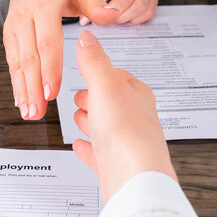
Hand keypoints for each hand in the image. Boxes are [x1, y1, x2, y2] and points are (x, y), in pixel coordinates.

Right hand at [5, 0, 118, 120]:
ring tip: (30, 113)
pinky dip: (16, 84)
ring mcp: (14, 29)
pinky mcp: (9, 37)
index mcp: (44, 5)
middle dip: (33, 87)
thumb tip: (112, 15)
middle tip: (38, 111)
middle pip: (29, 58)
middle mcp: (25, 18)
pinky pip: (12, 63)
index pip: (47, 41)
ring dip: (22, 90)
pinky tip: (22, 102)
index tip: (52, 91)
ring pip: (17, 64)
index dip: (49, 67)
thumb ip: (96, 4)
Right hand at [71, 29, 175, 200]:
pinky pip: (99, 154)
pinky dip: (89, 148)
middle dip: (95, 98)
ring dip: (91, 121)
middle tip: (81, 95)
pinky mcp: (115, 165)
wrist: (135, 178)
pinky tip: (80, 146)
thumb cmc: (126, 132)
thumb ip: (94, 61)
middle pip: (112, 103)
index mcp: (137, 95)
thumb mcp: (105, 85)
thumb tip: (88, 38)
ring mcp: (125, 143)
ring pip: (106, 128)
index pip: (120, 77)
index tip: (90, 68)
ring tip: (79, 118)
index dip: (103, 73)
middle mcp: (135, 118)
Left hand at [93, 0, 166, 24]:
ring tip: (116, 20)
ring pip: (137, 7)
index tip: (92, 15)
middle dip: (112, 14)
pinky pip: (146, 13)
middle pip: (123, 0)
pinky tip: (128, 18)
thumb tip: (83, 20)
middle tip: (105, 20)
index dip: (98, 5)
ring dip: (124, 18)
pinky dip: (135, 19)